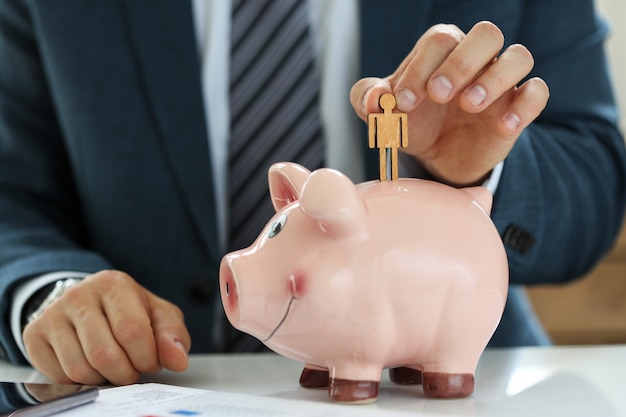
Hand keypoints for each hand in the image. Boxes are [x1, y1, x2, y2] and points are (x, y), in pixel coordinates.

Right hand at [22, 270, 190, 385]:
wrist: (89, 303)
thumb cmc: (130, 311)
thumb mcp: (159, 316)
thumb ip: (173, 336)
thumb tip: (178, 360)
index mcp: (114, 284)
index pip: (132, 331)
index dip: (146, 357)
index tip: (150, 361)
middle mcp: (79, 294)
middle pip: (105, 355)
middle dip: (126, 373)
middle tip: (131, 368)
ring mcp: (53, 314)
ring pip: (80, 369)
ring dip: (103, 379)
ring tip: (112, 366)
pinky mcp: (34, 334)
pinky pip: (59, 376)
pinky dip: (80, 381)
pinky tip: (90, 365)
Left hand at [351, 21, 548, 185]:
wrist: (437, 157)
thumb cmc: (412, 123)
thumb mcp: (383, 113)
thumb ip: (368, 99)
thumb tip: (376, 97)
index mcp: (441, 51)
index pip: (440, 40)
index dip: (421, 68)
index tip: (405, 103)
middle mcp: (475, 58)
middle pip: (487, 34)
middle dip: (461, 63)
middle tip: (439, 95)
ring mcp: (500, 81)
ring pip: (519, 56)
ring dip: (495, 78)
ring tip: (469, 106)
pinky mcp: (517, 107)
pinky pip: (537, 93)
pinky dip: (525, 106)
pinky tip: (504, 127)